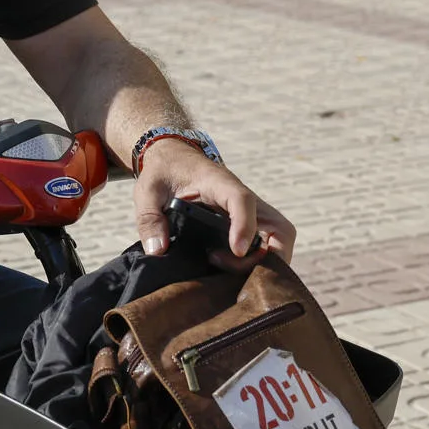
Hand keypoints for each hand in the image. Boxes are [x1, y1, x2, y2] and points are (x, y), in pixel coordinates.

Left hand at [132, 138, 296, 270]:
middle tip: (229, 264)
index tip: (236, 250)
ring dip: (265, 263)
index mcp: (219, 182)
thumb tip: (158, 250)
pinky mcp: (249, 223)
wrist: (175, 159)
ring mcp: (251, 212)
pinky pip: (268, 245)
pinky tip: (229, 269)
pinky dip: (259, 262)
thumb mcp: (148, 192)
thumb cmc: (164, 172)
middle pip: (279, 229)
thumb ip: (149, 219)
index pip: (243, 200)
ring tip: (224, 265)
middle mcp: (244, 198)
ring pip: (280, 241)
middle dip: (268, 258)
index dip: (245, 225)